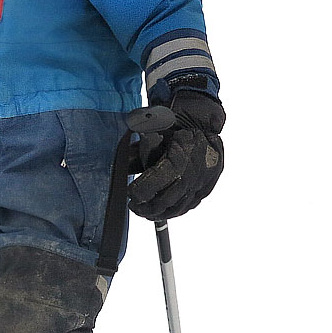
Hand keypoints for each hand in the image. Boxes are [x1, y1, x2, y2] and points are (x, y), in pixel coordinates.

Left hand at [125, 91, 224, 219]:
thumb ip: (140, 151)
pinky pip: (190, 204)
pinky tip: (161, 211)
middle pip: (168, 199)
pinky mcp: (207, 186)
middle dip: (148, 207)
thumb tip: (124, 168)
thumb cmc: (173, 123)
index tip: (130, 194)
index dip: (142, 190)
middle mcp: (195, 171)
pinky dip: (174, 211)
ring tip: (144, 212)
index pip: (159, 180)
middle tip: (134, 206)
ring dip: (159, 213)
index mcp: (182, 155)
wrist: (200, 120)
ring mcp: (204, 180)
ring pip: (179, 206)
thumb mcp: (153, 131)